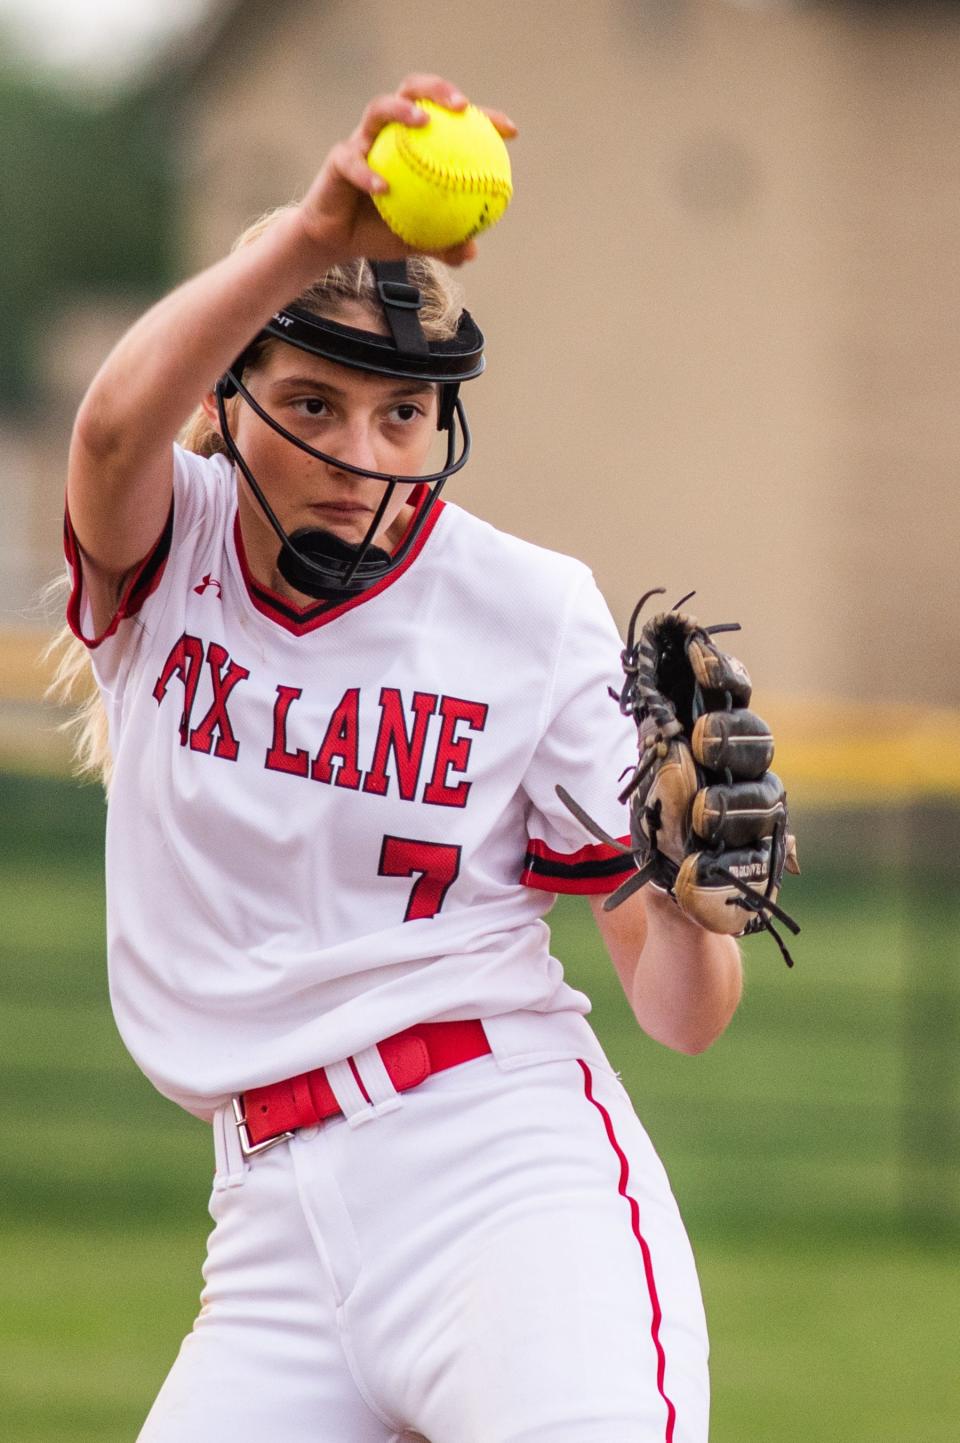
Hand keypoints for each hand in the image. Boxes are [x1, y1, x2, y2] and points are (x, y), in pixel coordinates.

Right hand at [296, 74, 516, 266]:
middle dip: (438, 89)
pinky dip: (369, 174)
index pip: (450, 119)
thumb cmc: (380, 231)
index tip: (510, 130)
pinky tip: (385, 187)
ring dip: (401, 109)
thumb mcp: (418, 241)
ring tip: (422, 122)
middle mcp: (389, 132)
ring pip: (380, 109)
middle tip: (461, 106)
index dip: (482, 116)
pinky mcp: (338, 159)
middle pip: (413, 89)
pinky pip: (354, 163)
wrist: (336, 240)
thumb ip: (444, 243)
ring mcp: (362, 141)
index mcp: (414, 143)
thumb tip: (472, 251)